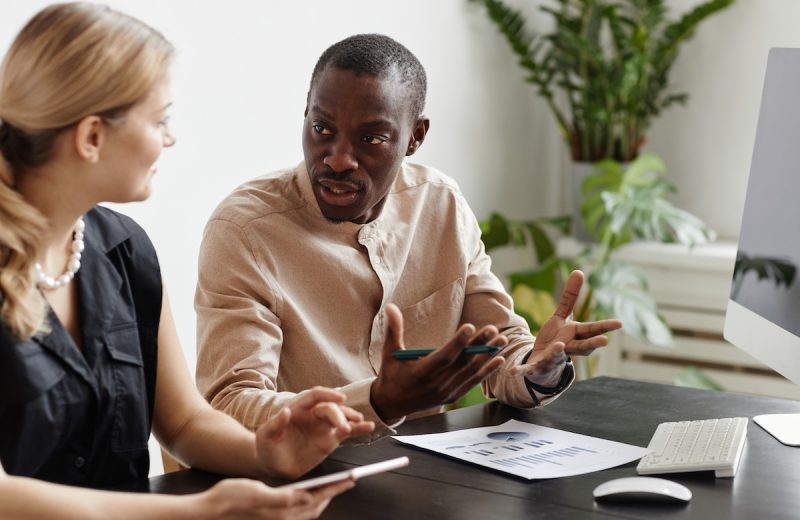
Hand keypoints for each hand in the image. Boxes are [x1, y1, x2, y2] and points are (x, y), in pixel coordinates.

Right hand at [196, 477, 353, 519]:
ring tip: (331, 487)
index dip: (335, 488)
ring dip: (321, 500)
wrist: (209, 512)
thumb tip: (306, 497)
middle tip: (346, 481)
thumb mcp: (256, 491)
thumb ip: (283, 498)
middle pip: (316, 507)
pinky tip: (306, 496)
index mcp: (281, 512)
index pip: (316, 499)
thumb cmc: (229, 499)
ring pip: (308, 512)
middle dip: (332, 494)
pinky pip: (297, 514)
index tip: (350, 480)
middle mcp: (282, 519)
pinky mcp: (271, 519)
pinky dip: (308, 504)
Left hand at [255, 388, 374, 478]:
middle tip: (344, 427)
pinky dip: (358, 429)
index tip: (340, 398)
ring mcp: (323, 426)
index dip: (328, 394)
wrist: (274, 465)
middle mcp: (313, 414)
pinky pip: (347, 432)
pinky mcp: (330, 439)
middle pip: (330, 408)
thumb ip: (275, 423)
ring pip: (341, 417)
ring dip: (351, 418)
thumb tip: (285, 411)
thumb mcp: (265, 436)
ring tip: (361, 423)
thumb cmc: (267, 447)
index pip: (315, 396)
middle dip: (339, 415)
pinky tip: (367, 427)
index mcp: (298, 408)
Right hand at [369, 304, 507, 422]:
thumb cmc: (391, 374)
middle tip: (492, 329)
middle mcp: (437, 384)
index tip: (470, 327)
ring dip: (488, 356)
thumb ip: (393, 329)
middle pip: (462, 362)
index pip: (444, 356)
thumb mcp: (390, 352)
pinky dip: (487, 372)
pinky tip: (499, 360)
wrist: (392, 404)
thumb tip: (391, 307)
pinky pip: (473, 383)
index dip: (458, 342)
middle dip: (479, 344)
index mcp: (422, 372)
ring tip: (501, 340)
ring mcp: (446, 392)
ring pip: (471, 372)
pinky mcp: (452, 396)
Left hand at [512, 270, 621, 378]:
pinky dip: (521, 371)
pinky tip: (511, 371)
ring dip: (558, 352)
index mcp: (575, 336)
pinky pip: (528, 369)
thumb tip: (579, 271)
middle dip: (591, 344)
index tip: (618, 324)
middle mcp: (567, 349)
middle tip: (604, 342)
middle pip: (581, 347)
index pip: (591, 330)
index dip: (604, 327)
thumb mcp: (561, 316)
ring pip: (556, 356)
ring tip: (559, 346)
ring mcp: (552, 359)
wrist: (543, 362)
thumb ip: (570, 297)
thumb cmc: (557, 338)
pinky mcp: (536, 366)